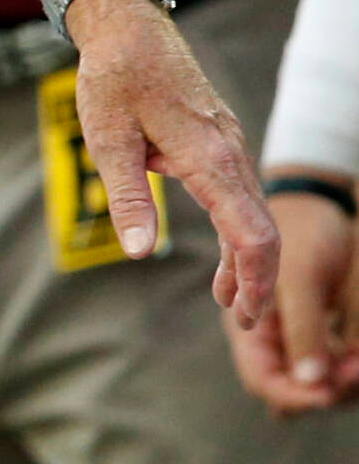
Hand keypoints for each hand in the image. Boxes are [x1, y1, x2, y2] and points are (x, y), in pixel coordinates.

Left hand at [65, 0, 278, 328]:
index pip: (250, 232)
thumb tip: (141, 251)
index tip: (246, 313)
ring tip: (229, 295)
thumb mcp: (107, 137)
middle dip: (255, 276)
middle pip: (259, 227)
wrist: (126, 26)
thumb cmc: (113, 77)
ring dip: (245, 254)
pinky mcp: (217, 137)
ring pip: (251, 209)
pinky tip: (224, 245)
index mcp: (207, 156)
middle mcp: (228, 150)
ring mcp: (227, 142)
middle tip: (241, 317)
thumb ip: (126, 195)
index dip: (254, 277)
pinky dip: (238, 226)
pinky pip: (239, 190)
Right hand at [226, 183, 358, 414]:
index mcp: (250, 323)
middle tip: (356, 368)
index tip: (331, 392)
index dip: (296, 395)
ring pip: (319, 379)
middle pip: (295, 386)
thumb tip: (311, 382)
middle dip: (329, 385)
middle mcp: (270, 335)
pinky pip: (334, 362)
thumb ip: (302, 329)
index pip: (264, 380)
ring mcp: (295, 334)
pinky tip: (357, 352)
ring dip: (344, 374)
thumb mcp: (302, 279)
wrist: (321, 203)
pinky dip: (349, 362)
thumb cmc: (304, 230)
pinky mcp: (318, 330)